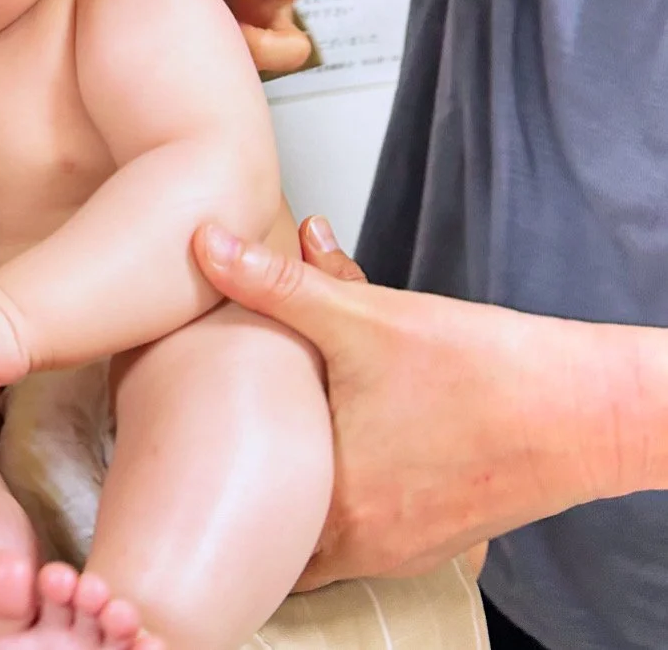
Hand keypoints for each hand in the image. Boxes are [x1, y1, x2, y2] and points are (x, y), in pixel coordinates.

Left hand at [194, 217, 622, 589]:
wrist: (587, 407)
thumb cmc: (482, 367)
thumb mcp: (362, 314)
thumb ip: (276, 283)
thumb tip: (207, 243)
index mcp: (335, 505)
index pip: (244, 505)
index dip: (219, 466)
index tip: (200, 432)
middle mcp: (366, 541)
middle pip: (287, 499)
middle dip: (266, 449)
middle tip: (249, 406)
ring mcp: (405, 545)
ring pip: (330, 502)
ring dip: (313, 455)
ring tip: (305, 405)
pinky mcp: (439, 532)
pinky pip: (372, 507)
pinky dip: (356, 466)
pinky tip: (358, 413)